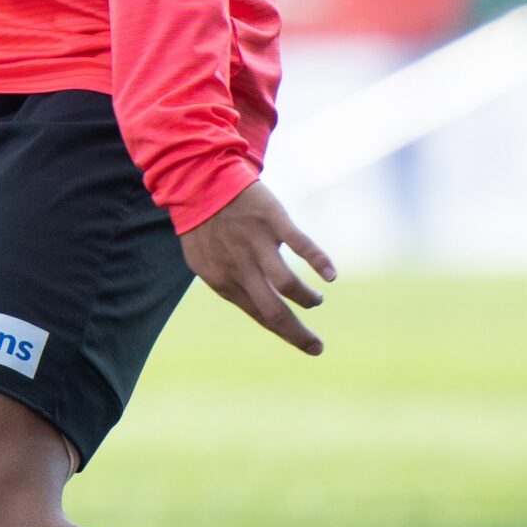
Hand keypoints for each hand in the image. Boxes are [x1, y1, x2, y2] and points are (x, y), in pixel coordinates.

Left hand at [180, 180, 336, 355]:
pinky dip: (319, 262)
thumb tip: (253, 300)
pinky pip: (300, 245)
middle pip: (274, 312)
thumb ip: (229, 280)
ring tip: (315, 299)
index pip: (260, 316)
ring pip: (287, 285)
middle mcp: (240, 266)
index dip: (286, 334)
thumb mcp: (204, 260)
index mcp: (223, 280)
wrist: (196, 179)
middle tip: (317, 347)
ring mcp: (256, 243)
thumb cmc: (202, 223)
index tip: (309, 346)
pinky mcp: (271, 220)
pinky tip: (330, 275)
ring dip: (306, 298)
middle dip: (299, 334)